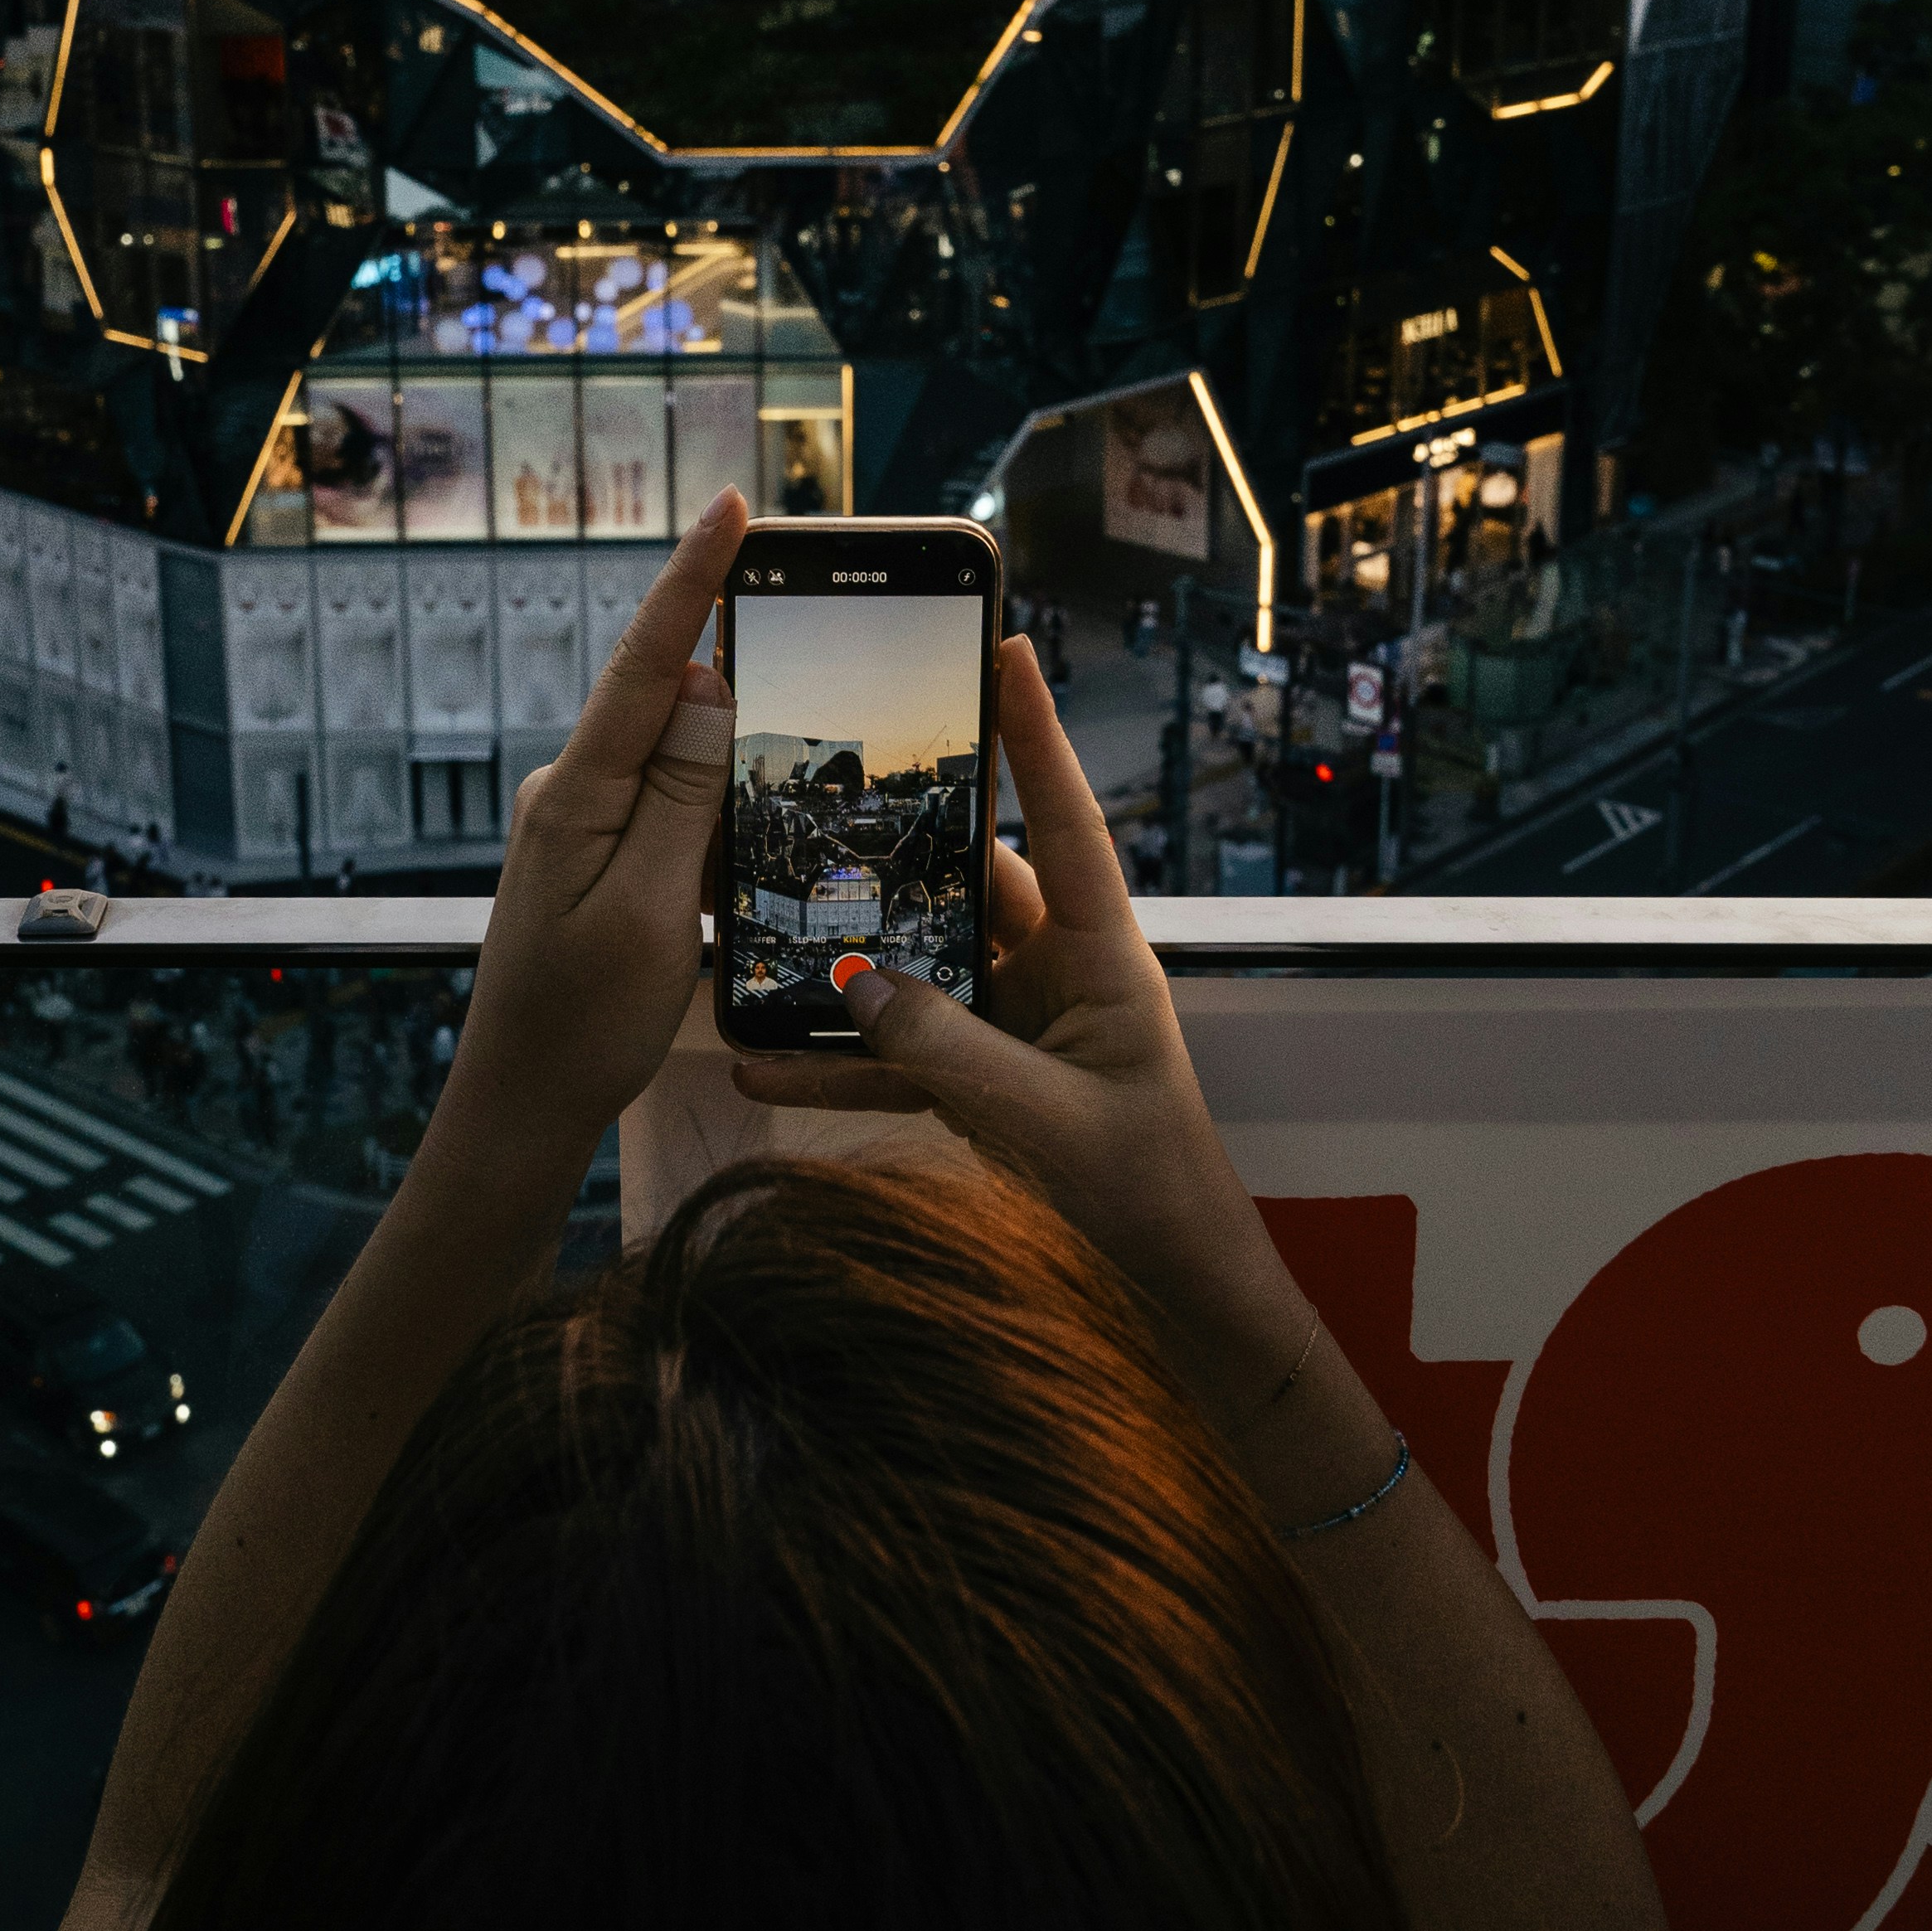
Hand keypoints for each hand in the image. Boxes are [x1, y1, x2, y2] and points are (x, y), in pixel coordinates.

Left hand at [444, 490, 741, 1164]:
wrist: (517, 1108)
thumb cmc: (580, 1025)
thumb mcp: (647, 911)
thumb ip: (678, 796)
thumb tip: (706, 688)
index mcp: (578, 796)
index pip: (646, 666)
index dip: (692, 582)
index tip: (732, 506)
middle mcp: (571, 790)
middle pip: (667, 700)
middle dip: (736, 662)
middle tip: (809, 625)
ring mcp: (581, 822)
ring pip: (675, 758)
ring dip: (731, 755)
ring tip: (795, 751)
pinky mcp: (597, 855)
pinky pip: (668, 803)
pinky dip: (714, 806)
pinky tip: (748, 836)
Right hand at [728, 638, 1305, 1424]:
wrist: (1170, 1282)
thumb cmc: (1141, 1190)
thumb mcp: (1041, 1120)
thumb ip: (945, 1052)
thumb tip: (854, 985)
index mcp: (1100, 952)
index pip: (1062, 821)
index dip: (1033, 736)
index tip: (1006, 648)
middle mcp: (1055, 970)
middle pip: (968, 882)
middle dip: (897, 847)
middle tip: (821, 790)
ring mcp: (1014, 1022)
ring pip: (917, 968)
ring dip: (845, 967)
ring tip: (760, 934)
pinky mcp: (983, 1078)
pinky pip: (898, 1053)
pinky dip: (837, 1061)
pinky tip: (760, 1066)